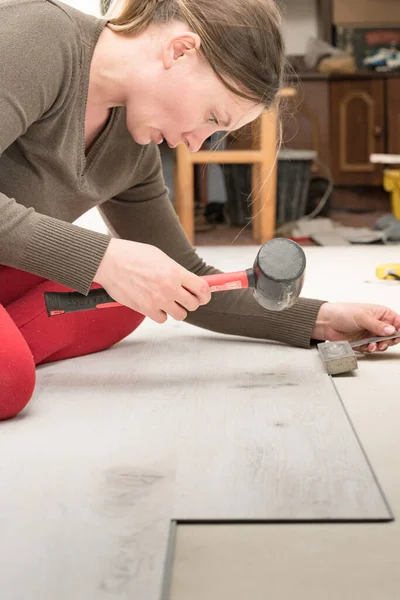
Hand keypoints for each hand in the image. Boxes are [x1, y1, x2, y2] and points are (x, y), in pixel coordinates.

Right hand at [94, 239, 210, 322]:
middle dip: (191, 302)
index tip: (203, 295)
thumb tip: (189, 280)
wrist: (109, 261)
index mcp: (175, 272)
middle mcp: (169, 287)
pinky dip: (161, 314)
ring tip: (168, 300)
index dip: (206, 294)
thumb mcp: (160, 256)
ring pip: (180, 315)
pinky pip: (162, 319)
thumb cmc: (132, 255)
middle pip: (193, 304)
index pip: (202, 289)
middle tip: (184, 297)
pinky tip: (155, 304)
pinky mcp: (145, 309)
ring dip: (176, 309)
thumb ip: (176, 270)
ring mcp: (158, 300)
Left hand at [312, 302, 399, 351]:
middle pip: (392, 335)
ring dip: (380, 346)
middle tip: (384, 342)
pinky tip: (367, 347)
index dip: (399, 329)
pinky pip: (372, 348)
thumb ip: (377, 325)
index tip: (396, 334)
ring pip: (383, 343)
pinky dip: (371, 349)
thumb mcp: (362, 317)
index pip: (397, 321)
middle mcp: (377, 323)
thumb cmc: (342, 313)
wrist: (326, 323)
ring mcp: (371, 333)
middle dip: (390, 340)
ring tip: (374, 346)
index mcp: (380, 313)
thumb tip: (391, 330)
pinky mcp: (364, 342)